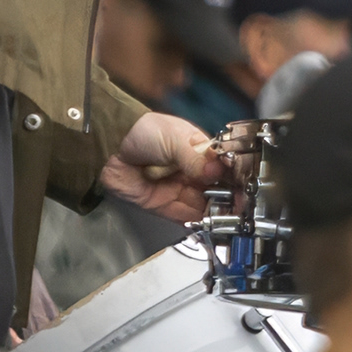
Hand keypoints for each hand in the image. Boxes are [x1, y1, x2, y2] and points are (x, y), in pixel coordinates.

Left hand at [103, 110, 228, 223]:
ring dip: (212, 210)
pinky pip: (182, 215)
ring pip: (200, 204)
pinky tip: (206, 220)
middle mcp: (188, 170)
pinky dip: (194, 220)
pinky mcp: (161, 203)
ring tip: (224, 214)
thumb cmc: (142, 131)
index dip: (230, 176)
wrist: (110, 144)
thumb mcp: (175, 139)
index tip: (242, 184)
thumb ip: (196, 159)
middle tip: (236, 203)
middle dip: (224, 196)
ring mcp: (175, 187)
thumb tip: (217, 171)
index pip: (219, 167)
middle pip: (213, 188)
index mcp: (196, 150)